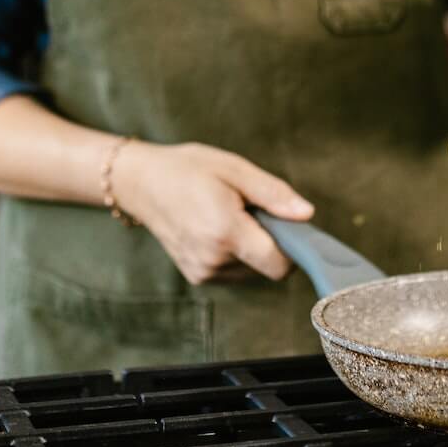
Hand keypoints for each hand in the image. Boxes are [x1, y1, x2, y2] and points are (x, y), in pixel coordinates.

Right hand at [113, 141, 314, 284]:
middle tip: (250, 210)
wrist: (141, 183)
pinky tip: (218, 229)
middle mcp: (213, 260)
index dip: (293, 247)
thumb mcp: (235, 170)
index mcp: (225, 232)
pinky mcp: (197, 276)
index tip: (287, 223)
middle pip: (268, 266)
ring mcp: (202, 272)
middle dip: (270, 241)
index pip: (279, 265)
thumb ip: (274, 195)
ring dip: (253, 248)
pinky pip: (234, 271)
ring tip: (230, 216)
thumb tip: (307, 214)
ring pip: (252, 270)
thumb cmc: (189, 170)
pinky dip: (236, 253)